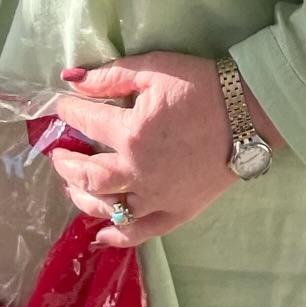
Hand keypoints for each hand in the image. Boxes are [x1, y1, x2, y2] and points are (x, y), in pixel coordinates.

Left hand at [50, 52, 278, 248]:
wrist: (247, 113)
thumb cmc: (201, 86)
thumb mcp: (155, 69)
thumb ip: (111, 76)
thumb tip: (71, 79)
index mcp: (132, 133)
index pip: (86, 123)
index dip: (70, 112)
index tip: (62, 107)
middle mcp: (138, 171)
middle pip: (88, 174)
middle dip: (66, 163)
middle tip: (58, 154)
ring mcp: (157, 197)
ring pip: (108, 208)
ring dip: (83, 198)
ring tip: (72, 186)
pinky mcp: (176, 213)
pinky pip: (141, 233)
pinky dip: (118, 237)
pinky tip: (101, 236)